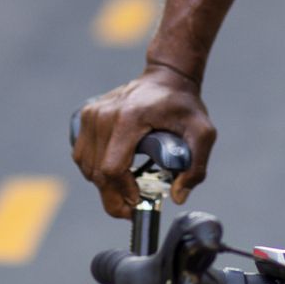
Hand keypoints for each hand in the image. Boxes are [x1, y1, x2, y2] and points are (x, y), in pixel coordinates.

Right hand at [71, 65, 216, 217]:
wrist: (166, 77)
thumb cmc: (183, 105)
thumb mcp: (203, 133)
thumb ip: (196, 167)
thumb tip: (177, 196)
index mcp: (130, 118)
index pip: (113, 168)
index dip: (123, 192)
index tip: (138, 201)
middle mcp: (105, 115)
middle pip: (97, 172)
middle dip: (113, 197)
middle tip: (132, 206)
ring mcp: (92, 114)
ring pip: (86, 167)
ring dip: (103, 185)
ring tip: (125, 189)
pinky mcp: (87, 115)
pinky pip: (81, 155)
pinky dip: (93, 170)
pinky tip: (112, 172)